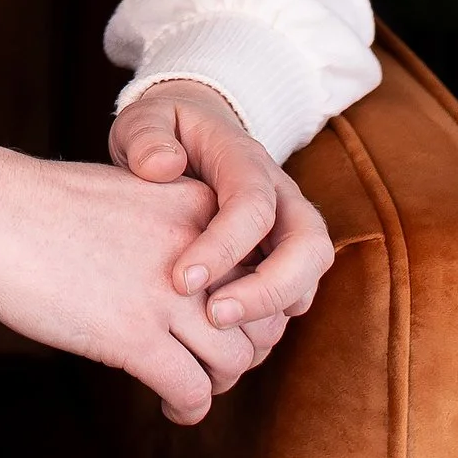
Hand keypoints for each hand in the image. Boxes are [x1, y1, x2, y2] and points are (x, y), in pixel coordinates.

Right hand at [0, 137, 262, 425]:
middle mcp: (197, 249)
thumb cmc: (45, 205)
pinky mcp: (134, 336)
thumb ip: (173, 227)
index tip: (225, 322)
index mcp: (200, 207)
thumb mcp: (132, 194)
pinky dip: (188, 407)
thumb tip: (194, 278)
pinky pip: (192, 389)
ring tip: (190, 386)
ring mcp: (167, 295)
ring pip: (234, 360)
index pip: (265, 267)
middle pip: (260, 319)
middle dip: (244, 349)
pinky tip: (168, 405)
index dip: (254, 305)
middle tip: (212, 362)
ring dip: (217, 383)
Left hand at [107, 80, 334, 371]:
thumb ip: (147, 136)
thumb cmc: (165, 131)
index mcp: (246, 160)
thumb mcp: (146, 118)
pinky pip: (295, 293)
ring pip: (310, 274)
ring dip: (272, 310)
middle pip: (308, 245)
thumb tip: (161, 166)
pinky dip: (269, 319)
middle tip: (214, 318)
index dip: (224, 247)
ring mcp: (288, 227)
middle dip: (268, 289)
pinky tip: (225, 338)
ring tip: (217, 335)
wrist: (193, 131)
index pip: (253, 205)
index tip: (180, 281)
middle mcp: (281, 195)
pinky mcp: (282, 255)